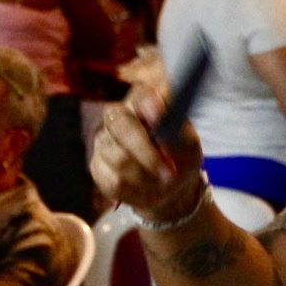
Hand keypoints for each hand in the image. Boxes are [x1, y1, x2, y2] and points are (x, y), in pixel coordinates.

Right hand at [90, 79, 204, 219]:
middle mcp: (118, 116)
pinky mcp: (96, 165)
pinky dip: (135, 190)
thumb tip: (162, 127)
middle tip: (168, 173)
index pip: (142, 95)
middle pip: (119, 124)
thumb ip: (178, 135)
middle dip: (145, 152)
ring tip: (162, 182)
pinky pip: (113, 180)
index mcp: (144, 103)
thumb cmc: (180, 158)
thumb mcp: (189, 147)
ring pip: (118, 158)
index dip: (149, 105)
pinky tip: (145, 187)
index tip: (159, 118)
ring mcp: (103, 140)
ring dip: (146, 177)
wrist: (169, 187)